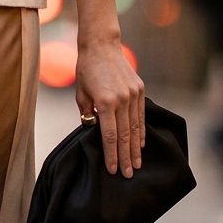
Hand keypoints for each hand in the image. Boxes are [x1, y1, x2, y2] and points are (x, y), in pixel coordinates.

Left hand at [75, 39, 144, 177]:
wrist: (101, 46)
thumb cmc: (86, 70)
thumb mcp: (81, 94)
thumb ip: (88, 114)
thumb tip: (94, 132)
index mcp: (105, 102)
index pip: (109, 136)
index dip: (111, 155)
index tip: (113, 170)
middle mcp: (122, 100)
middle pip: (124, 136)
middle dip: (125, 157)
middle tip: (128, 175)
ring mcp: (133, 95)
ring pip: (136, 128)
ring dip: (136, 149)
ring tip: (137, 165)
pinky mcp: (140, 90)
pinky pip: (141, 116)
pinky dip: (141, 132)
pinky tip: (141, 145)